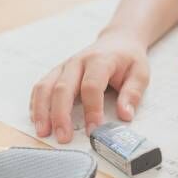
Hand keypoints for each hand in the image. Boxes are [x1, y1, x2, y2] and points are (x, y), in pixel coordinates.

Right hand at [30, 32, 149, 142]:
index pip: (91, 86)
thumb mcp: (140, 73)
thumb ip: (132, 94)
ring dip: (42, 110)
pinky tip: (37, 120)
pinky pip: (41, 87)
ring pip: (46, 86)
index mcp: (100, 60)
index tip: (94, 129)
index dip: (92, 109)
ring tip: (44, 132)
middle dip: (61, 114)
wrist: (118, 40)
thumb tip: (125, 116)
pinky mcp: (57, 72)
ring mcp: (64, 66)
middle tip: (63, 137)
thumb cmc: (128, 59)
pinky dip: (36, 104)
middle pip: (63, 88)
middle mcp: (78, 62)